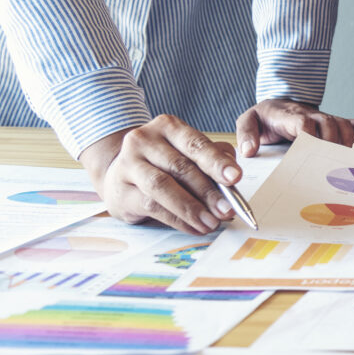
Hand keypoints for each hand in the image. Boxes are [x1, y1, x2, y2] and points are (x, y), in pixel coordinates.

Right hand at [79, 116, 241, 234]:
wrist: (118, 175)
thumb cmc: (163, 163)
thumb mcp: (187, 153)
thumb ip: (212, 159)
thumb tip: (232, 179)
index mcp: (167, 127)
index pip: (195, 144)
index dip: (216, 162)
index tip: (235, 178)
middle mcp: (144, 140)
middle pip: (180, 167)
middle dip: (208, 191)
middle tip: (227, 210)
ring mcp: (128, 165)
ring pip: (163, 186)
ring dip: (191, 208)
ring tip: (212, 223)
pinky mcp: (121, 191)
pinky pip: (152, 206)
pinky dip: (177, 220)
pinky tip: (194, 227)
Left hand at [235, 98, 353, 156]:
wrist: (280, 106)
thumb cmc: (266, 118)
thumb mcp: (248, 120)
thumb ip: (246, 133)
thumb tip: (249, 150)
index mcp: (290, 116)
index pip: (304, 123)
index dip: (310, 136)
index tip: (313, 152)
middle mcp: (312, 116)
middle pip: (330, 125)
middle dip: (335, 144)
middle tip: (338, 165)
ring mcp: (326, 119)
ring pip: (344, 127)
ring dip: (350, 143)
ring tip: (353, 164)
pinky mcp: (336, 123)